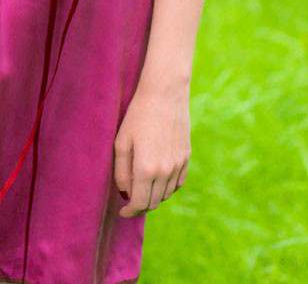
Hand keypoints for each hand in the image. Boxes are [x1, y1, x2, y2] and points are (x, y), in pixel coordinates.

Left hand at [113, 79, 190, 217]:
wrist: (165, 94)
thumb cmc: (138, 115)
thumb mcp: (122, 141)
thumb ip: (121, 171)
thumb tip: (124, 192)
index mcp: (146, 169)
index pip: (139, 203)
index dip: (129, 211)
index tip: (122, 212)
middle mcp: (165, 172)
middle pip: (153, 202)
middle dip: (141, 205)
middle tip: (130, 200)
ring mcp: (178, 165)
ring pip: (166, 194)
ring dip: (154, 196)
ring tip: (142, 188)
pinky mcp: (186, 157)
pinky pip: (178, 183)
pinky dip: (168, 187)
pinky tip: (159, 180)